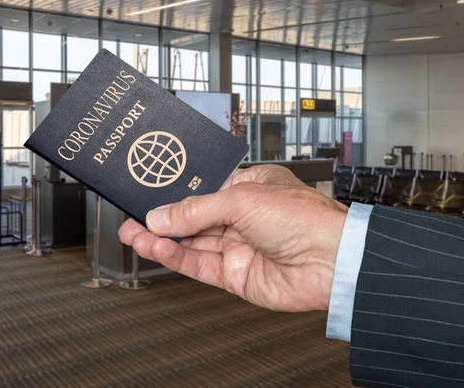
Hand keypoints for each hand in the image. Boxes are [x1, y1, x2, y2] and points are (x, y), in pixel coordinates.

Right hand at [118, 165, 347, 311]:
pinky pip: (198, 264)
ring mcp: (239, 247)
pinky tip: (155, 247)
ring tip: (133, 233)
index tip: (149, 194)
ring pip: (191, 242)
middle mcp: (243, 218)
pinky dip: (174, 257)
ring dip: (161, 239)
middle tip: (132, 218)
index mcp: (249, 189)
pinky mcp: (235, 275)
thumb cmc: (305, 219)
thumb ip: (196, 209)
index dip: (175, 194)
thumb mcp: (242, 199)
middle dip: (161, 218)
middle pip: (193, 218)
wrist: (331, 262)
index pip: (202, 190)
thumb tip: (162, 216)